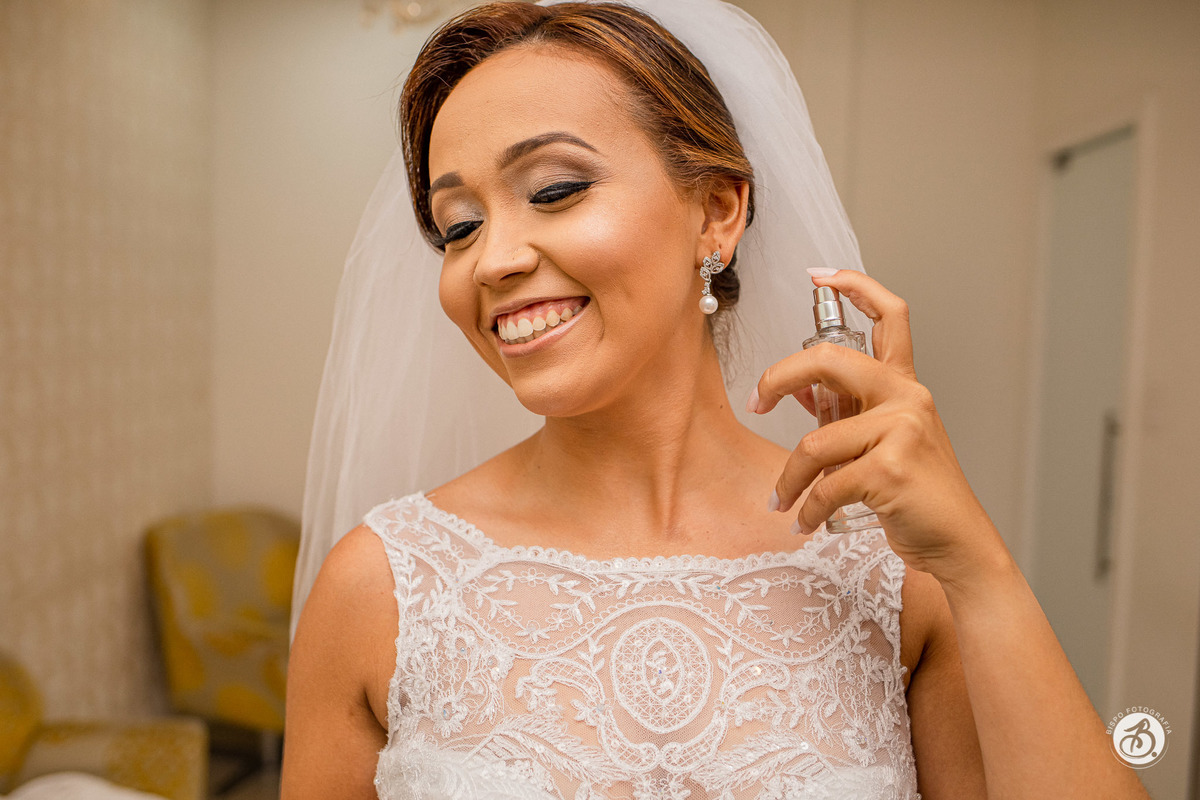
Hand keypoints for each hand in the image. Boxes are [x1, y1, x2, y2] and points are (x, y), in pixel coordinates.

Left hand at [747, 269, 1006, 582]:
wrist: (956, 543)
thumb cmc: (915, 494)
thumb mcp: (880, 442)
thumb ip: (844, 411)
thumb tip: (796, 388)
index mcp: (904, 386)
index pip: (890, 317)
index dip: (856, 286)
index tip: (820, 275)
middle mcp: (907, 397)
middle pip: (829, 358)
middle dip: (778, 377)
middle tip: (755, 403)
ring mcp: (903, 430)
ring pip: (815, 442)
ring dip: (789, 478)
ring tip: (781, 500)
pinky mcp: (892, 468)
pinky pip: (827, 484)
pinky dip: (809, 509)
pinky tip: (805, 523)